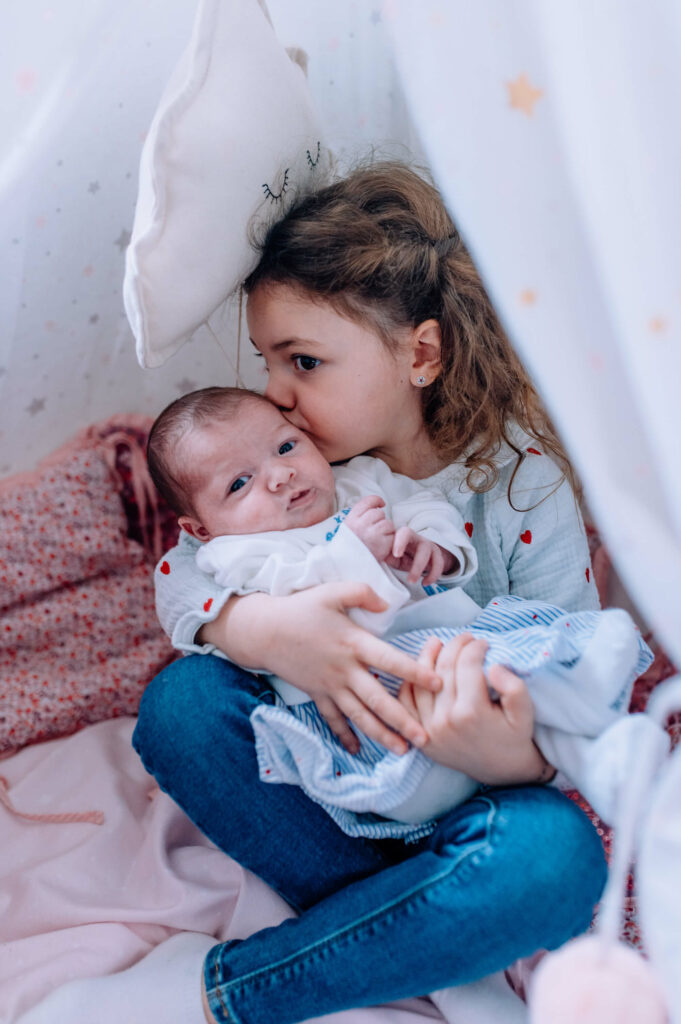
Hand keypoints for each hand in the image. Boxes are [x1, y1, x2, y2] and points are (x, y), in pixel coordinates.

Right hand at [201, 583, 441, 755]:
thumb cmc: (300, 609)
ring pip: (359, 715)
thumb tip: (387, 604)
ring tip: (401, 750)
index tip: (438, 683)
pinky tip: (357, 751)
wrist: (264, 631)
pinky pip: (332, 719)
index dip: (414, 672)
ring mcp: (330, 685)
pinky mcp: (317, 694)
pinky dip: (344, 736)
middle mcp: (344, 669)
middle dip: (402, 720)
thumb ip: (362, 593)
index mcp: (353, 643)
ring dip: (381, 734)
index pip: (390, 660)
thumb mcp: (332, 592)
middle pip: (377, 699)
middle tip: (425, 738)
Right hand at [345, 495, 395, 561]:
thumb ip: (359, 516)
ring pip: (388, 523)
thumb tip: (376, 505)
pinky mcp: (383, 544)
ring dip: (386, 530)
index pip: (368, 501)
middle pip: (379, 513)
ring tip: (378, 539)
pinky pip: (393, 536)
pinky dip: (390, 541)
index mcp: (352, 519)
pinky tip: (381, 546)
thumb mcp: (348, 528)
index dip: (377, 501)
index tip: (381, 504)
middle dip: (380, 520)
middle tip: (374, 531)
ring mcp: (373, 534)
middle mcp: (362, 524)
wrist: (348, 566)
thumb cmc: (349, 547)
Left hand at [386, 527, 455, 585]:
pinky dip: (433, 575)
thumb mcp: (390, 554)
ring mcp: (429, 547)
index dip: (401, 542)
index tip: (396, 554)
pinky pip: (439, 564)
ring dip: (426, 571)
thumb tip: (377, 557)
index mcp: (405, 536)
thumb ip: (385, 555)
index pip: (405, 533)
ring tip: (415, 582)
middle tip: (410, 580)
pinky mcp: (436, 556)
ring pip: (433, 556)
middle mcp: (419, 539)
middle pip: (423, 547)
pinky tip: (425, 583)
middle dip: (418, 565)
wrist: (411, 553)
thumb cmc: (396, 553)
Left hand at [399, 634, 550, 784]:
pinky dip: (410, 681)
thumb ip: (514, 687)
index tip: (483, 642)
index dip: (475, 647)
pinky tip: (421, 667)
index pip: (467, 665)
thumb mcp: (526, 713)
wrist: (503, 772)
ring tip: (438, 642)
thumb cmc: (516, 737)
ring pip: (420, 682)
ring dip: (428, 657)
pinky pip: (406, 702)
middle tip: (465, 638)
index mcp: (471, 713)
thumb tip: (492, 666)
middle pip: (443, 669)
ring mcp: (428, 730)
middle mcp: (445, 721)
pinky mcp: (420, 736)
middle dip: (455, 646)